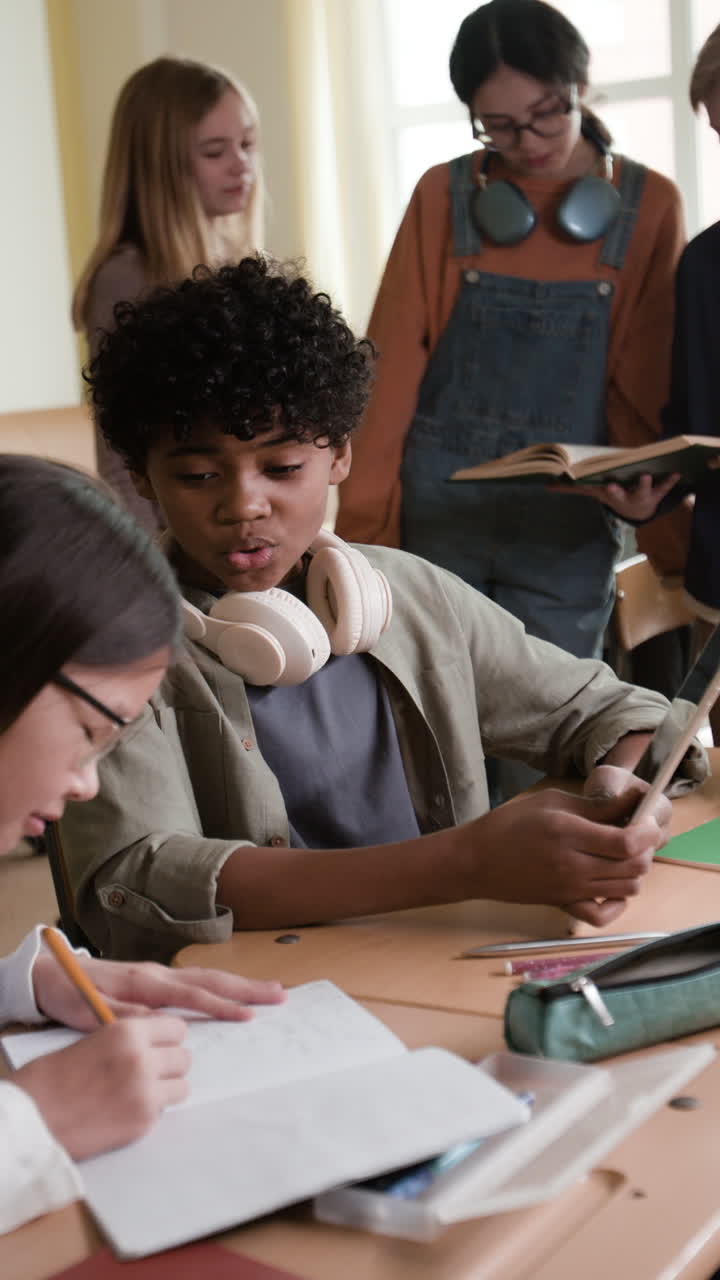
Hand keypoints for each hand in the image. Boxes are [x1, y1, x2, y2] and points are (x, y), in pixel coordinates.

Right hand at [15, 1015, 190, 1159]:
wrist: (30, 1121)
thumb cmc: (50, 1080)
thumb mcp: (92, 1041)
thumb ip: (126, 1041)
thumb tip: (153, 1045)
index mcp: (127, 1032)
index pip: (175, 1028)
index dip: (167, 1038)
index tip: (160, 1046)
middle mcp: (142, 1059)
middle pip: (184, 1057)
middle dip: (169, 1065)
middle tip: (149, 1072)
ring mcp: (145, 1093)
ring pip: (182, 1086)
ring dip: (166, 1089)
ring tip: (139, 1093)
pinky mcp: (143, 1124)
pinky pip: (164, 1112)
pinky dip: (150, 1112)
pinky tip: (125, 1111)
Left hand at [32, 954, 285, 1030]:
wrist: (51, 973)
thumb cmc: (70, 994)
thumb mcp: (90, 1010)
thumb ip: (125, 1016)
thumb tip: (156, 1023)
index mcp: (145, 983)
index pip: (192, 996)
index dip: (221, 1007)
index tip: (248, 1016)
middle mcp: (158, 974)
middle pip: (211, 979)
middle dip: (247, 987)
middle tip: (280, 994)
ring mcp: (158, 973)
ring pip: (207, 977)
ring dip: (240, 984)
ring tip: (270, 991)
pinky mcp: (155, 978)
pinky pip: (197, 980)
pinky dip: (221, 984)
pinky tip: (234, 992)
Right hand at [466, 783, 666, 926]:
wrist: (477, 860)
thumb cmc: (510, 824)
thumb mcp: (551, 801)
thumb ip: (594, 806)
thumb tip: (632, 803)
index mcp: (568, 833)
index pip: (627, 842)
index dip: (647, 832)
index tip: (647, 819)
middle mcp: (573, 865)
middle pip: (634, 866)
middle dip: (646, 848)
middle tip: (637, 832)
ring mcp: (571, 889)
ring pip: (628, 889)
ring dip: (635, 870)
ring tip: (623, 853)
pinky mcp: (565, 905)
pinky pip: (604, 914)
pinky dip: (617, 903)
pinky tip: (611, 885)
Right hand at [550, 471, 680, 518]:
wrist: (638, 511)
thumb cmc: (614, 494)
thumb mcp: (594, 492)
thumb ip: (571, 489)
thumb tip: (546, 486)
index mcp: (607, 495)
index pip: (595, 491)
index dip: (591, 488)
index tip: (583, 482)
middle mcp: (622, 497)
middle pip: (618, 494)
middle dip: (615, 491)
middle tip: (611, 486)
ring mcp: (640, 496)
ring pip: (642, 491)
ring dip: (643, 484)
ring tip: (644, 475)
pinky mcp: (656, 494)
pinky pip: (664, 488)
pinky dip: (670, 482)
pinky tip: (677, 473)